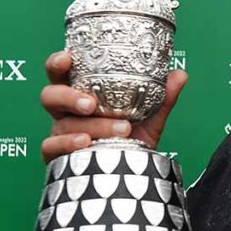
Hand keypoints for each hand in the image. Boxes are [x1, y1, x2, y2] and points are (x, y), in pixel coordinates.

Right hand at [39, 50, 187, 162]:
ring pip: (62, 124)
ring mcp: (60, 133)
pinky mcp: (58, 156)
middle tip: (91, 103)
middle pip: (50, 96)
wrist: (132, 172)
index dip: (57, 63)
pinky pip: (53, 148)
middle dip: (68, 97)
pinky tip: (87, 143)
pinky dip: (69, 144)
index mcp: (81, 93)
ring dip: (91, 125)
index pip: (60, 73)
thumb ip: (162, 96)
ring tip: (119, 128)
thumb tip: (180, 75)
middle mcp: (66, 112)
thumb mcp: (149, 117)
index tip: (67, 58)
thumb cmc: (132, 139)